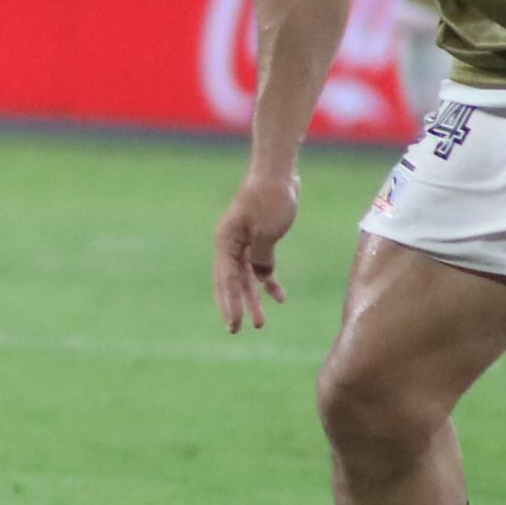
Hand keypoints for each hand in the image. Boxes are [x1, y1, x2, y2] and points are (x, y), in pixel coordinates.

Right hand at [213, 171, 298, 332]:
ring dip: (253, 298)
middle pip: (231, 281)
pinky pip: (261, 266)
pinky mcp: (259, 239)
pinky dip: (268, 281)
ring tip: (261, 323)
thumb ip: (261, 258)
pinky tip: (279, 297)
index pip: (226, 279)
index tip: (234, 325)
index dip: (229, 304)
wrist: (278, 173)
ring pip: (246, 277)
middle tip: (238, 330)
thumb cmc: (271, 198)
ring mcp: (244, 242)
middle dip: (235, 306)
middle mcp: (230, 244)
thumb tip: (260, 278)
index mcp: (226, 241)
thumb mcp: (267, 231)